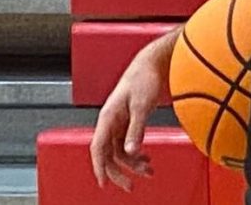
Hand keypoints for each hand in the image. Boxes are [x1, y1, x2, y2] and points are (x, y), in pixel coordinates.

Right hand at [89, 50, 167, 190]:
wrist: (152, 64)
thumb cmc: (144, 79)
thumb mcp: (141, 105)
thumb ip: (136, 129)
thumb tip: (131, 151)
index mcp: (107, 116)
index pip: (97, 147)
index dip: (98, 166)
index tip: (103, 182)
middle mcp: (110, 121)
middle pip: (108, 154)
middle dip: (118, 172)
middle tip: (130, 186)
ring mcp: (119, 122)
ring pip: (120, 151)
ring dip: (132, 164)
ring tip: (149, 171)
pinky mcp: (128, 121)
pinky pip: (128, 144)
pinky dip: (137, 154)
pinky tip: (147, 159)